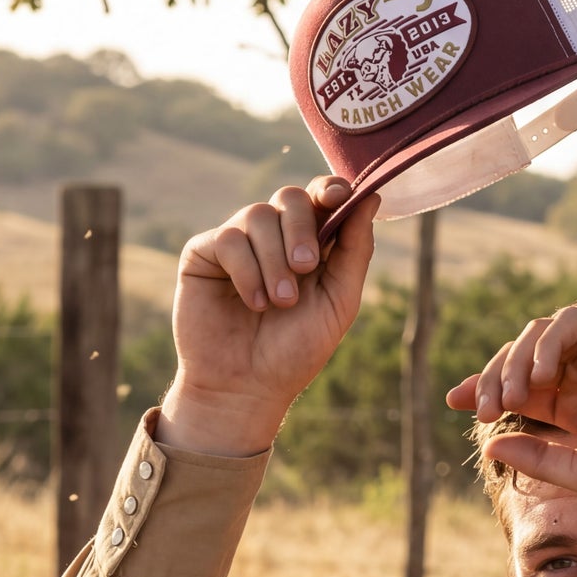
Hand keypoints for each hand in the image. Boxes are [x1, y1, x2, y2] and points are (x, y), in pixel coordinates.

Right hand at [159, 178, 377, 454]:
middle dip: (301, 228)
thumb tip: (372, 197)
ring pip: (258, 215)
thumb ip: (354, 250)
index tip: (338, 196)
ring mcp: (238, 243)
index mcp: (310, 245)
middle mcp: (273, 238)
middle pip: (290, 198)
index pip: (320, 198)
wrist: (247, 387)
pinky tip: (254, 304)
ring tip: (279, 303)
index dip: (330, 188)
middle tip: (305, 268)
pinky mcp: (204, 253)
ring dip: (274, 261)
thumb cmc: (295, 351)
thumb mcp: (339, 301)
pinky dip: (246, 271)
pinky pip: (228, 238)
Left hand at [446, 305, 576, 503]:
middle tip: (481, 405)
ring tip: (512, 395)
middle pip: (521, 357)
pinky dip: (549, 343)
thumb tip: (488, 441)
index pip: (518, 386)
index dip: (481, 387)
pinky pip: (572, 322)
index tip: (452, 401)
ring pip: (540, 334)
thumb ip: (537, 456)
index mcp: (575, 405)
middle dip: (492, 376)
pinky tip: (542, 377)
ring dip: (517, 361)